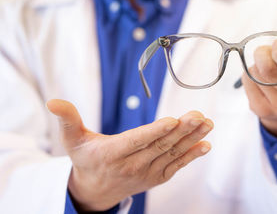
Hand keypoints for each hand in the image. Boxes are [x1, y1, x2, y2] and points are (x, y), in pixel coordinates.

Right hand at [47, 99, 212, 211]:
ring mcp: (148, 173)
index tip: (172, 121)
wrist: (96, 190)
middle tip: (198, 115)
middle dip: (182, 130)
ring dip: (192, 139)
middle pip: (160, 146)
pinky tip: (205, 144)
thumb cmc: (86, 160)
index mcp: (113, 154)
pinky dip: (192, 155)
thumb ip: (67, 120)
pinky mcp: (157, 176)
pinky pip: (177, 165)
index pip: (136, 141)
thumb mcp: (72, 141)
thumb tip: (53, 102)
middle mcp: (133, 165)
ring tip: (207, 123)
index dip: (154, 132)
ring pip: (173, 154)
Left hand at [242, 41, 276, 139]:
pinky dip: (249, 75)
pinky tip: (259, 78)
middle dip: (262, 54)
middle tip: (264, 51)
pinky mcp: (263, 111)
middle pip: (269, 70)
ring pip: (256, 75)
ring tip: (264, 67)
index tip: (275, 44)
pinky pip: (247, 82)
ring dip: (256, 65)